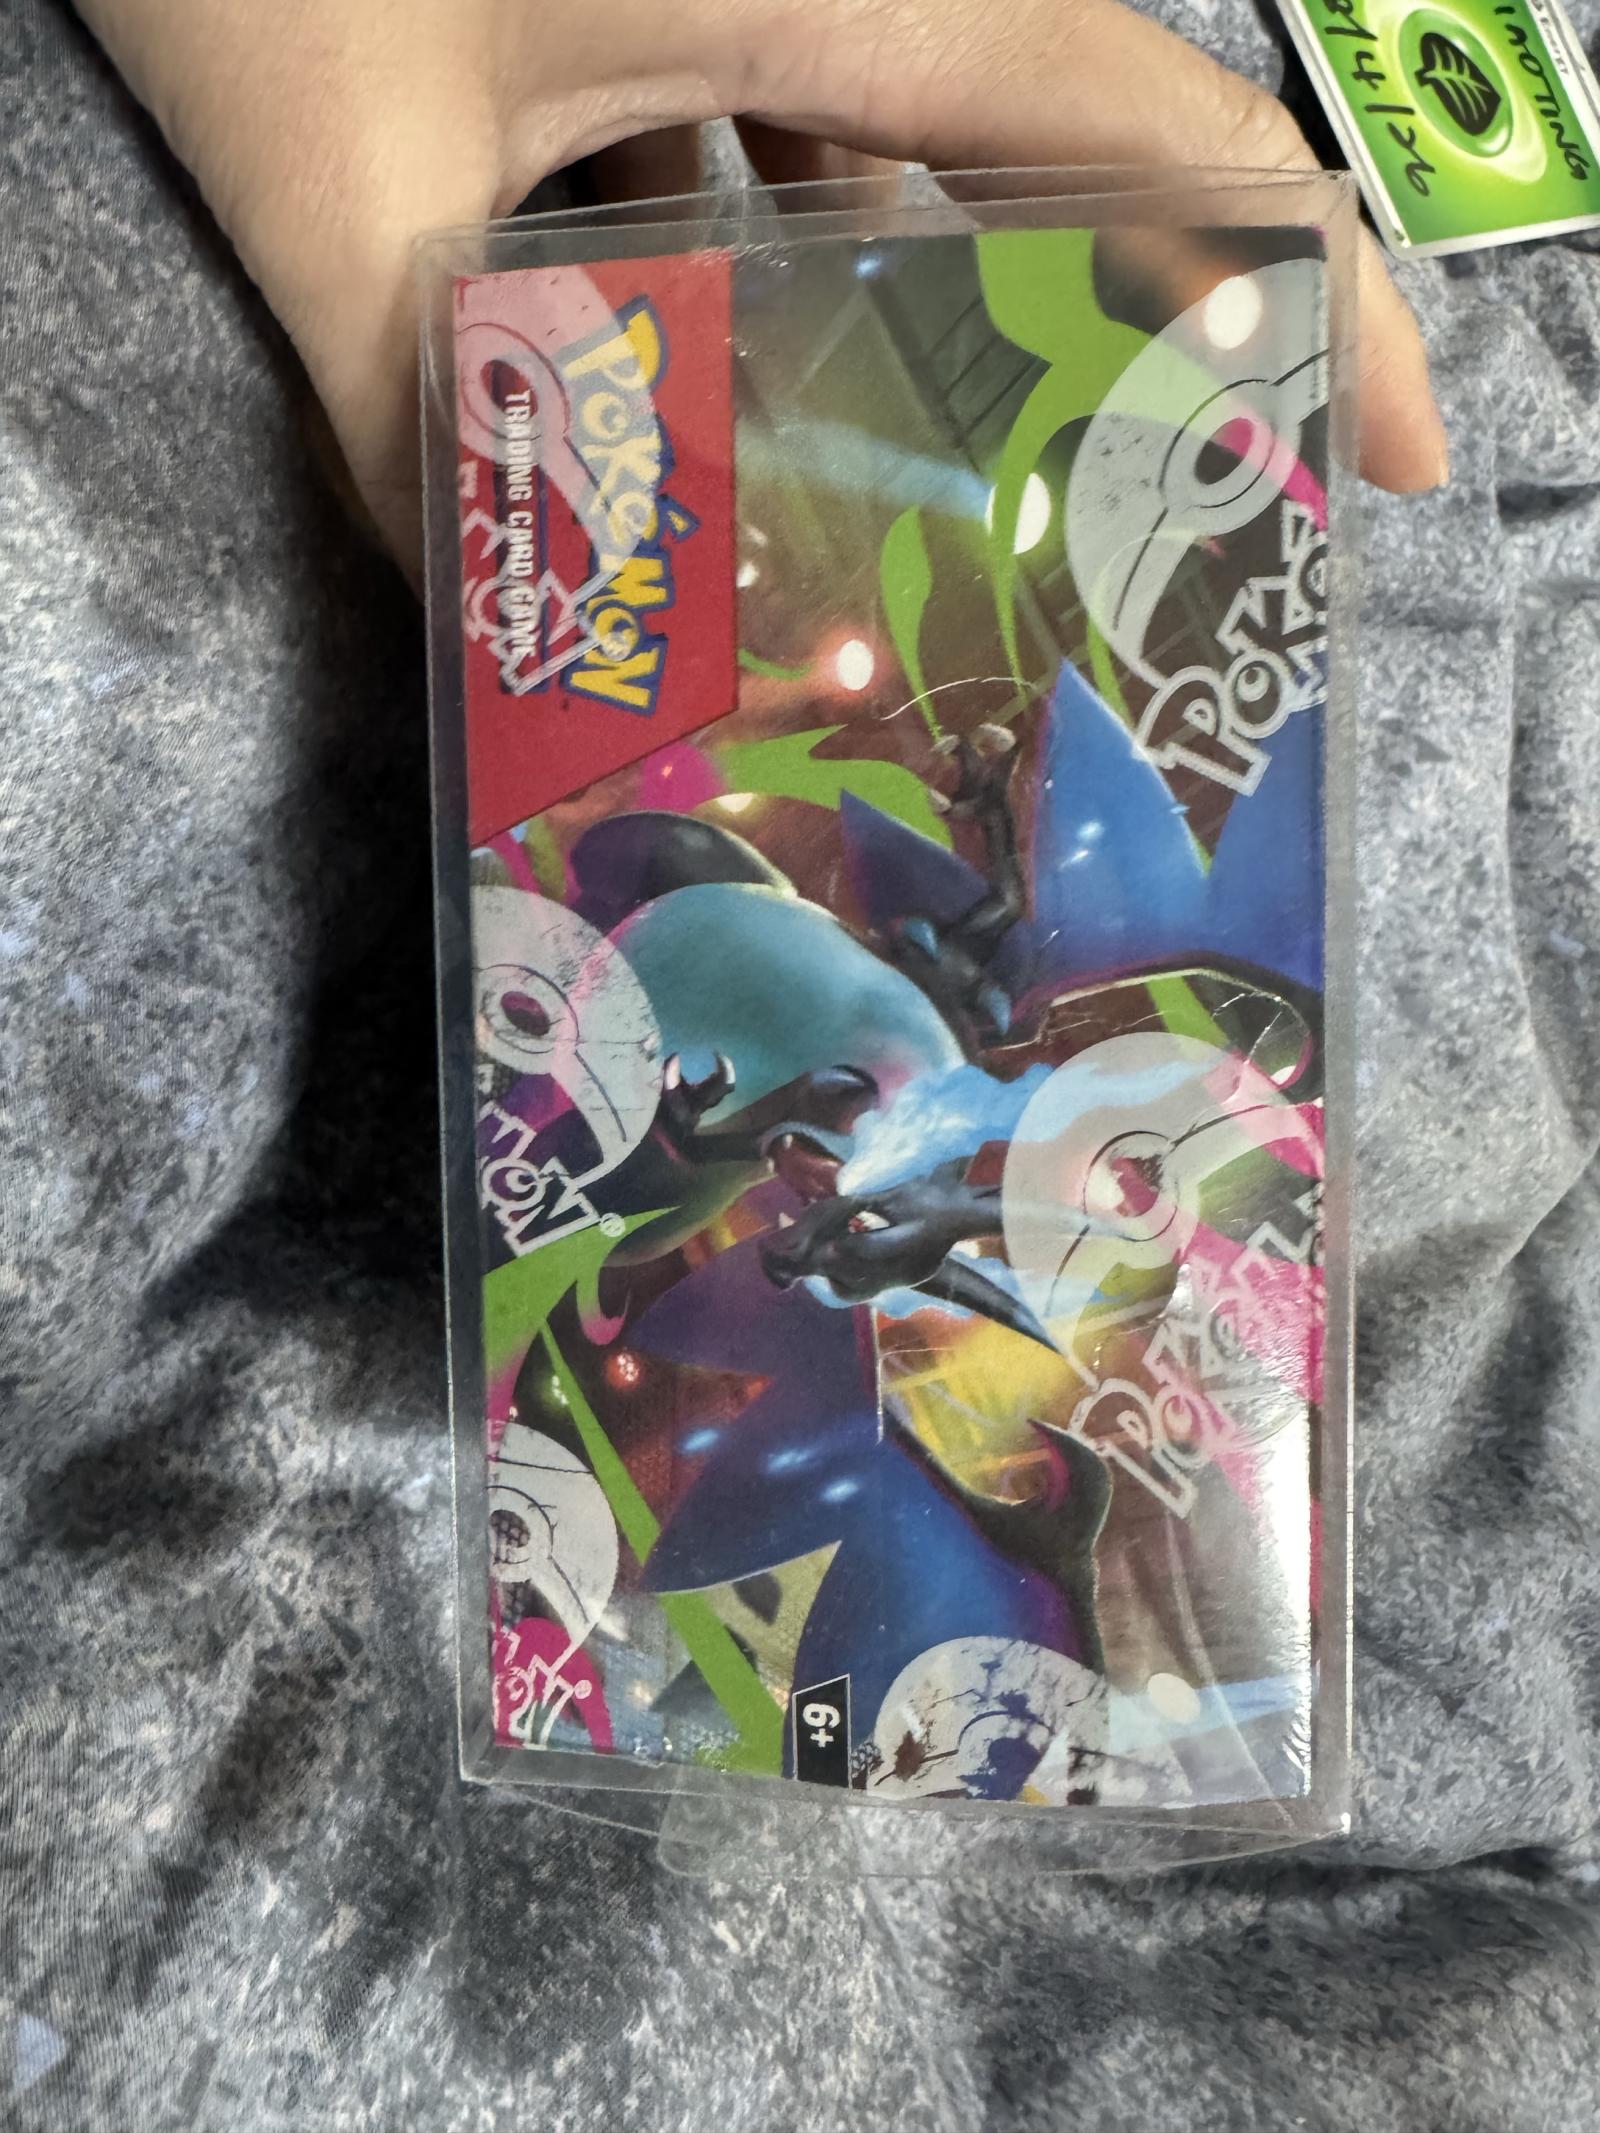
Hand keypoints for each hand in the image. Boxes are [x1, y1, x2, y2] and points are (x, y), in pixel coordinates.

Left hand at [78, 0, 1448, 580]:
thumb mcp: (322, 168)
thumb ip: (416, 427)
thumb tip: (504, 657)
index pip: (1161, 126)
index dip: (1317, 292)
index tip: (1390, 465)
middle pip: (1062, 155)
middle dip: (1108, 353)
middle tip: (1114, 559)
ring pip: (902, 156)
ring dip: (912, 335)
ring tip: (912, 516)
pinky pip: (775, 119)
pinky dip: (771, 249)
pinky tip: (714, 378)